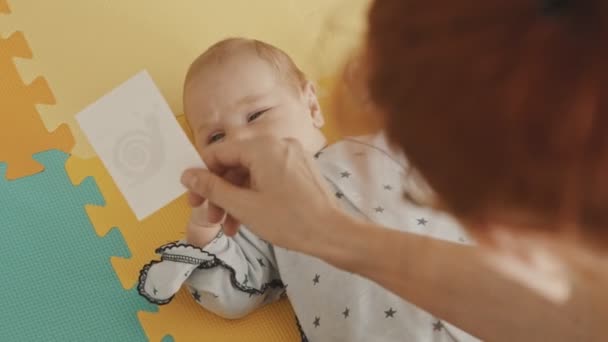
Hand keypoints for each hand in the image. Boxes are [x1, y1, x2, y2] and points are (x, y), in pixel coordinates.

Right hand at [180, 136, 341, 252]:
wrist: (332, 233)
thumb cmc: (289, 220)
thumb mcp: (243, 206)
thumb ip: (212, 188)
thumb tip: (187, 175)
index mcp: (262, 147)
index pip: (219, 153)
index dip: (202, 176)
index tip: (194, 199)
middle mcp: (278, 144)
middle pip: (236, 163)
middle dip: (220, 192)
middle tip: (211, 217)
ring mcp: (292, 156)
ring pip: (252, 173)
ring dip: (236, 198)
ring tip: (229, 226)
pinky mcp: (300, 169)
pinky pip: (269, 176)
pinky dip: (255, 195)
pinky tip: (248, 218)